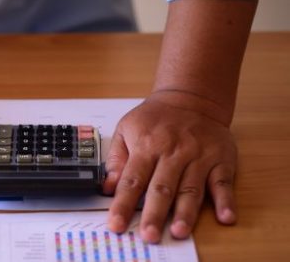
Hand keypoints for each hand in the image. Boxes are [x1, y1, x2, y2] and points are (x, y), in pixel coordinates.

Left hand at [103, 90, 237, 242]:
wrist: (192, 97)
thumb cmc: (156, 118)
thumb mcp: (126, 128)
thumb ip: (117, 159)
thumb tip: (107, 186)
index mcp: (147, 145)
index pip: (132, 179)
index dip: (123, 204)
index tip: (116, 224)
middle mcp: (173, 152)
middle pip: (162, 188)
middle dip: (154, 213)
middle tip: (149, 235)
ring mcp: (199, 157)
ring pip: (191, 189)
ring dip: (186, 212)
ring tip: (179, 231)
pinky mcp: (221, 160)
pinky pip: (223, 183)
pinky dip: (226, 201)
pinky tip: (225, 217)